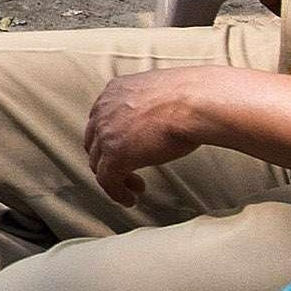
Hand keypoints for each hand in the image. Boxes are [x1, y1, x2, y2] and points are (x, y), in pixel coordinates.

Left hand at [80, 67, 226, 209]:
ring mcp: (106, 133)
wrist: (195, 103)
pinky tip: (130, 199)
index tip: (126, 148)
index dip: (111, 138)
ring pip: (99, 163)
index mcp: (115, 91)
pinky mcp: (115, 156)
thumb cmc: (191, 97)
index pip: (102, 120)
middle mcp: (105, 110)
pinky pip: (107, 181)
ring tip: (133, 187)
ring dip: (114, 178)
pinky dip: (117, 193)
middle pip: (95, 142)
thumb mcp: (161, 94)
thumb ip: (151, 104)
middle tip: (127, 170)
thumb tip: (162, 116)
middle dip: (109, 158)